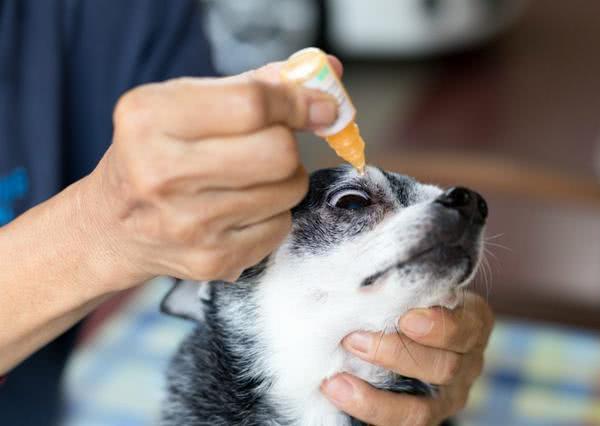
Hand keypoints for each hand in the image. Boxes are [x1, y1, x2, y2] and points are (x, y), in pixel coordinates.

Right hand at [80, 58, 341, 288]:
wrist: (112, 227)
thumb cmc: (155, 154)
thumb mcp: (181, 105)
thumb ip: (251, 85)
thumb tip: (327, 77)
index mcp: (149, 119)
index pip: (252, 104)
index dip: (298, 103)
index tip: (320, 106)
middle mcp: (162, 173)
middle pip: (279, 151)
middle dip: (288, 142)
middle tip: (270, 144)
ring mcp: (188, 224)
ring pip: (289, 189)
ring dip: (285, 178)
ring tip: (251, 178)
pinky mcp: (212, 260)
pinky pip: (282, 226)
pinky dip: (274, 213)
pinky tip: (241, 210)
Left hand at [321, 293, 493, 424]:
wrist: (406, 329)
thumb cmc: (408, 296)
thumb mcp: (416, 284)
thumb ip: (402, 284)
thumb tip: (367, 280)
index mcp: (473, 321)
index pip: (465, 327)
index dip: (438, 326)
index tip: (405, 317)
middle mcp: (468, 363)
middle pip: (444, 368)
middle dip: (394, 354)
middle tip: (354, 339)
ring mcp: (448, 397)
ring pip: (422, 409)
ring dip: (375, 396)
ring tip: (337, 380)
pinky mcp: (424, 416)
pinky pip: (401, 425)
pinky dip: (367, 409)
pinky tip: (337, 391)